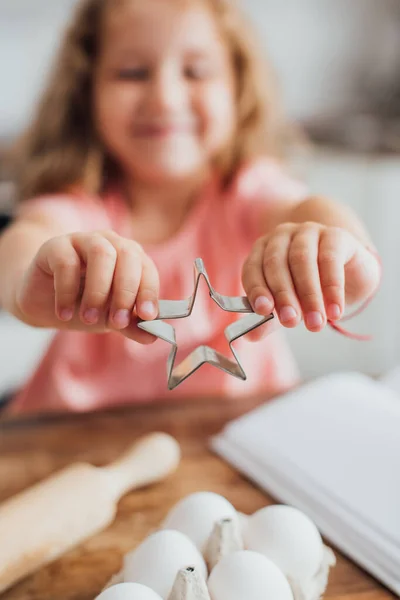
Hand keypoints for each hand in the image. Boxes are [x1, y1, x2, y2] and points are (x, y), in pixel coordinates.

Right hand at [16, 230, 158, 342]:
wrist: (44, 302)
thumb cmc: (83, 304)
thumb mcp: (109, 317)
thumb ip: (131, 324)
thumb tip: (152, 337)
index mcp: (130, 257)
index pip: (147, 268)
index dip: (148, 291)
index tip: (146, 316)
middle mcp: (110, 243)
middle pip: (127, 255)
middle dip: (125, 291)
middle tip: (116, 322)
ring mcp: (82, 240)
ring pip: (101, 254)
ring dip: (98, 290)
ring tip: (89, 318)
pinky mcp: (55, 246)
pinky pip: (66, 263)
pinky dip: (67, 292)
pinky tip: (64, 314)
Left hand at [242, 222, 379, 337]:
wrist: (350, 275)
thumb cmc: (311, 288)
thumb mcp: (289, 306)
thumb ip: (270, 319)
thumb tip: (250, 336)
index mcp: (263, 251)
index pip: (252, 268)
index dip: (256, 289)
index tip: (264, 311)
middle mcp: (282, 236)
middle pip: (276, 264)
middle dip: (284, 296)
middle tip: (291, 322)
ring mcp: (308, 232)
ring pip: (302, 260)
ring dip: (308, 295)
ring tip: (316, 323)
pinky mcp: (335, 235)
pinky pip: (330, 259)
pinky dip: (332, 288)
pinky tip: (335, 311)